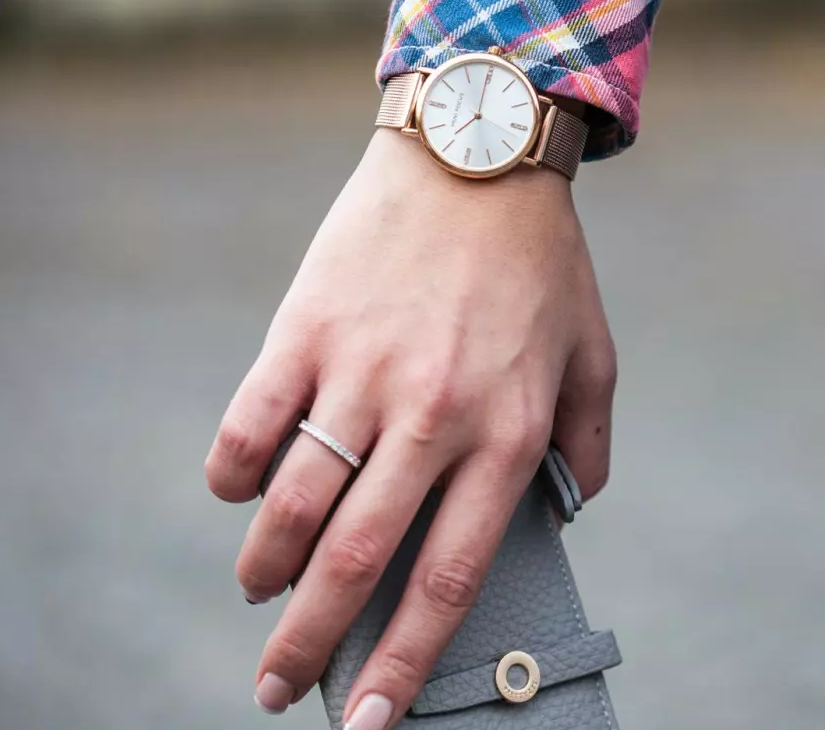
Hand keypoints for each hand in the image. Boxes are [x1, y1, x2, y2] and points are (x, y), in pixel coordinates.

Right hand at [204, 128, 615, 725]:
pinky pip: (249, 422)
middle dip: (310, 643)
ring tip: (259, 593)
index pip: (447, 575)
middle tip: (276, 690)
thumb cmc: (539, 261)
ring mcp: (362, 370)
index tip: (369, 719)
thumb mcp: (593, 352)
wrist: (476, 152)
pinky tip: (237, 493)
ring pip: (291, 503)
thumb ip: (591, 440)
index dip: (405, 659)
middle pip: (355, 560)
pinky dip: (231, 473)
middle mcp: (431, 415)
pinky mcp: (308, 327)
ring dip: (264, 569)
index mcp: (505, 432)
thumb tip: (575, 506)